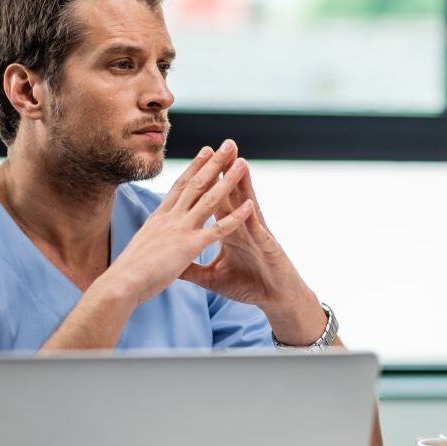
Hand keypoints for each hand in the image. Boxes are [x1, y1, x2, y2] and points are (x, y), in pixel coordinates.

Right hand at [105, 141, 254, 304]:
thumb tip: (154, 234)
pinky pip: (218, 229)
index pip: (180, 185)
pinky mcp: (189, 246)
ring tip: (243, 163)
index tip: (206, 151)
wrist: (121, 283)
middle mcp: (170, 217)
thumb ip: (153, 237)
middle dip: (214, 162)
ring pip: (209, 199)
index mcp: (159, 217)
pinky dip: (235, 217)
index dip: (195, 167)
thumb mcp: (142, 247)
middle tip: (228, 144)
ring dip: (228, 180)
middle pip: (196, 183)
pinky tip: (250, 205)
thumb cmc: (128, 272)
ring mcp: (180, 229)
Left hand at [180, 143, 326, 344]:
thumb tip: (170, 262)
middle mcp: (244, 227)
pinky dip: (254, 219)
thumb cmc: (249, 286)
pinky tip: (251, 205)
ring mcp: (258, 235)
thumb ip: (192, 267)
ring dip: (244, 184)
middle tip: (222, 145)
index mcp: (229, 231)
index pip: (215, 200)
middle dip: (226, 170)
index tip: (197, 161)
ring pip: (249, 204)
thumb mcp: (212, 278)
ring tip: (240, 161)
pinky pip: (259, 232)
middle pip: (233, 194)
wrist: (276, 300)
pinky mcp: (268, 249)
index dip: (206, 182)